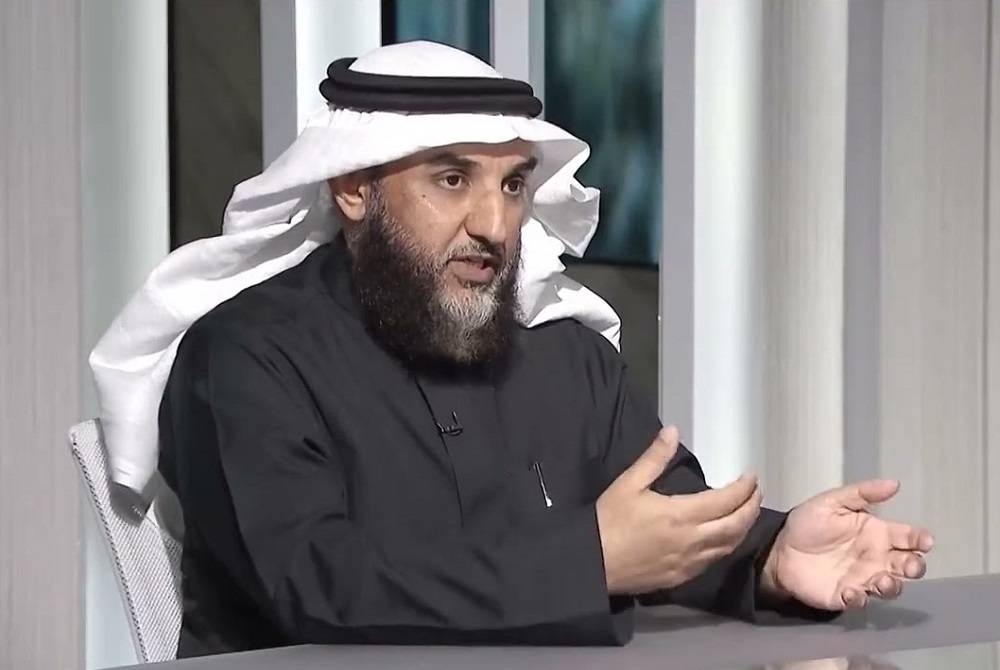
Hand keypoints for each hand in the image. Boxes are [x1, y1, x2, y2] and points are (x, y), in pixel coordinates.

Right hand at [596, 426, 762, 594]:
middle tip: (756, 493)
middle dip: (751, 507)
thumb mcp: (628, 484)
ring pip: (728, 546)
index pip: (725, 500)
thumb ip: (654, 458)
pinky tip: (723, 539)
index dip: (743, 488)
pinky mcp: (682, 577)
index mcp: (681, 514)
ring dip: (743, 528)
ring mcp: (690, 563)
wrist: (592, 564)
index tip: (751, 476)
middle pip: (735, 526)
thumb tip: (673, 431)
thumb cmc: (609, 521)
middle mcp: (693, 541)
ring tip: (746, 513)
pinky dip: (726, 546)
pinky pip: (713, 561)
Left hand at [762, 480, 933, 609]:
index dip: (920, 539)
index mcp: (877, 533)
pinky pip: (859, 601)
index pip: (907, 537)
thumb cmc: (808, 524)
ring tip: (882, 580)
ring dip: (891, 586)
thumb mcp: (832, 501)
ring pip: (890, 586)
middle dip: (915, 567)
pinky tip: (850, 592)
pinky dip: (858, 599)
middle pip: (907, 565)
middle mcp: (876, 557)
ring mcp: (863, 578)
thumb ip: (861, 493)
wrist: (780, 548)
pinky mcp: (846, 595)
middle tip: (911, 566)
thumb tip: (894, 484)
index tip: (925, 541)